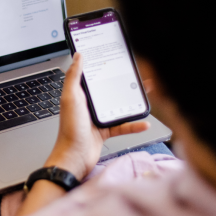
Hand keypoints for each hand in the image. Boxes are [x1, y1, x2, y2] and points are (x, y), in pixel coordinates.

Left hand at [44, 52, 149, 179]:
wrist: (73, 158)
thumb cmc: (69, 130)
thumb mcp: (70, 98)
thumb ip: (74, 76)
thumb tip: (77, 56)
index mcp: (80, 95)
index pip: (94, 76)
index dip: (104, 67)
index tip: (117, 59)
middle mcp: (89, 105)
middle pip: (110, 90)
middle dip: (124, 83)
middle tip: (138, 76)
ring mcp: (98, 118)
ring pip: (119, 106)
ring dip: (132, 102)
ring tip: (146, 95)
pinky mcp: (105, 131)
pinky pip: (123, 126)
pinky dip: (134, 125)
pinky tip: (144, 123)